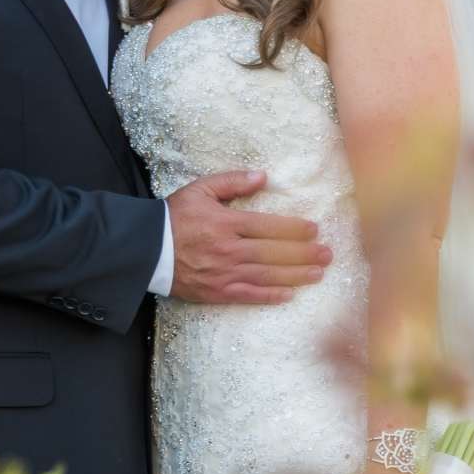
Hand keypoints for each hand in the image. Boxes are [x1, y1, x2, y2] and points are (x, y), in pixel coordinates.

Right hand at [167, 170, 330, 306]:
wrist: (146, 249)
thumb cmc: (174, 216)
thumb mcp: (201, 190)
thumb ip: (232, 182)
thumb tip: (262, 177)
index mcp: (227, 223)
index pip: (269, 227)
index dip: (294, 229)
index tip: (314, 230)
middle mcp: (229, 250)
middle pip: (274, 253)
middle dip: (303, 254)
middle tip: (327, 254)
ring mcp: (224, 273)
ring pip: (267, 275)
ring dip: (295, 275)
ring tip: (318, 274)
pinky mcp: (216, 292)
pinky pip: (248, 296)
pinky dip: (270, 296)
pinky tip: (290, 295)